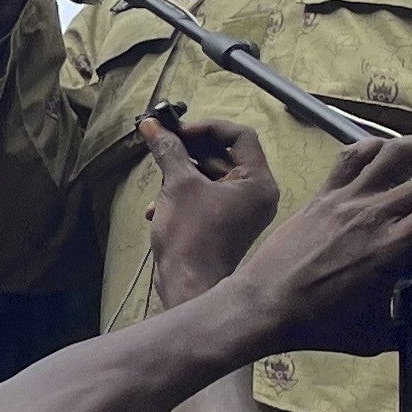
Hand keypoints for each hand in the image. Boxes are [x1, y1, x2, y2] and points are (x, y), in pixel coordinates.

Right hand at [142, 112, 280, 307]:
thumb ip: (168, 150)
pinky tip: (158, 207)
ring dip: (182, 172)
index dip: (207, 127)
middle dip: (190, 149)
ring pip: (212, 175)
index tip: (178, 131)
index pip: (240, 136)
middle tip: (163, 142)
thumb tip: (152, 126)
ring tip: (159, 176)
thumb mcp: (178, 185)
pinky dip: (184, 194)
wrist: (187, 285)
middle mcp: (256, 195)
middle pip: (225, 154)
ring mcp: (241, 211)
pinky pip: (207, 195)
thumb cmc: (192, 237)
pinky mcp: (225, 223)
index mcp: (258, 182)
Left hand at [232, 132, 411, 356]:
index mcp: (394, 249)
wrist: (264, 307)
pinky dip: (376, 146)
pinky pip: (353, 155)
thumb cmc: (320, 327)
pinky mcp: (323, 193)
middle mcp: (376, 216)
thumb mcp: (376, 336)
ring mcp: (347, 200)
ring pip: (394, 153)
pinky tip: (390, 150)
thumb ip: (411, 327)